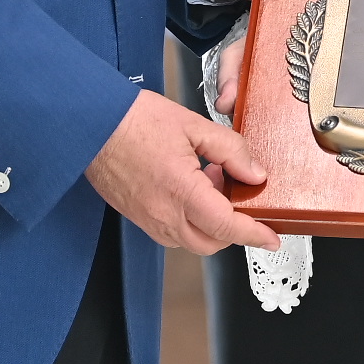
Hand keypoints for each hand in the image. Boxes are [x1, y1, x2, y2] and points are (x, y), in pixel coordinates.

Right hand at [86, 90, 280, 254]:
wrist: (92, 125)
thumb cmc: (135, 121)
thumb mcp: (193, 126)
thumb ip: (231, 150)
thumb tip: (255, 173)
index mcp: (181, 190)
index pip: (227, 227)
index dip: (254, 235)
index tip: (271, 238)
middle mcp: (163, 214)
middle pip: (211, 242)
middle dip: (233, 228)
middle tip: (239, 195)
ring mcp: (148, 219)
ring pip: (191, 240)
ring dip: (210, 223)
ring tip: (211, 182)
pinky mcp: (137, 216)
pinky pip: (171, 232)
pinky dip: (190, 219)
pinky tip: (191, 187)